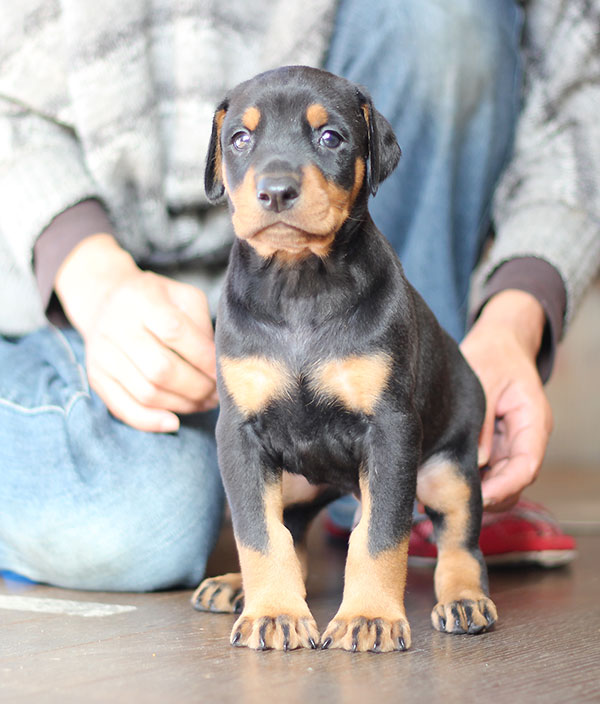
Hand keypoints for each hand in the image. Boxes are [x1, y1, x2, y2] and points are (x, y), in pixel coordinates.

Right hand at [55, 234, 216, 432]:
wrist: (104, 300)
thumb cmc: (156, 300)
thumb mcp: (182, 297)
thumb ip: (201, 324)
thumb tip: (217, 364)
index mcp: (142, 300)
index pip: (175, 332)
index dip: (204, 358)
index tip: (223, 372)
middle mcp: (117, 328)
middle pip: (161, 369)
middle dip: (197, 387)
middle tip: (217, 393)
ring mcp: (103, 355)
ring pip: (146, 393)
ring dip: (182, 405)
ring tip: (203, 403)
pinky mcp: (96, 377)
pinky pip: (123, 408)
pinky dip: (150, 421)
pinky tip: (174, 422)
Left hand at [460, 290, 552, 510]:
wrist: (498, 341)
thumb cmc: (495, 354)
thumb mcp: (486, 380)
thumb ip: (483, 422)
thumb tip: (476, 461)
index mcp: (533, 422)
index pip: (526, 467)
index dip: (503, 488)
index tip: (476, 498)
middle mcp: (525, 439)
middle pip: (513, 483)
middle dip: (485, 497)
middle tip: (446, 500)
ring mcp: (509, 443)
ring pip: (499, 482)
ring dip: (474, 491)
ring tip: (437, 493)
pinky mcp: (493, 443)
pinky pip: (485, 470)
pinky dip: (467, 478)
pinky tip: (438, 479)